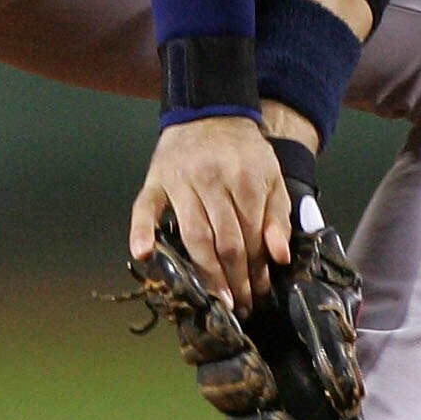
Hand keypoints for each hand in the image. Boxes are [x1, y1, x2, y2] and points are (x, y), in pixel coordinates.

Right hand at [128, 114, 290, 312]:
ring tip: (214, 299)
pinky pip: (144, 208)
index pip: (251, 236)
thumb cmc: (244, 152)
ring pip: (193, 234)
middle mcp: (212, 181)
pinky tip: (143, 255)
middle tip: (239, 306)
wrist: (210, 113)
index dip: (256, 269)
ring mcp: (180, 181)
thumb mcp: (272, 177)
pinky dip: (141, 230)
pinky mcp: (156, 180)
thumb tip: (279, 257)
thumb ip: (278, 216)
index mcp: (245, 180)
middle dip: (234, 279)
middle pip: (225, 241)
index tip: (258, 293)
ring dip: (204, 271)